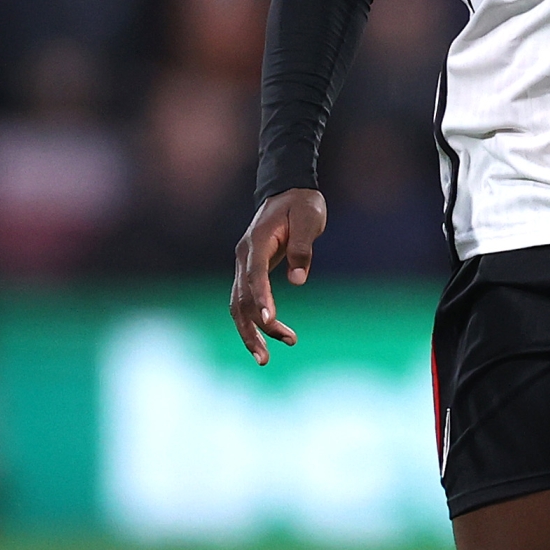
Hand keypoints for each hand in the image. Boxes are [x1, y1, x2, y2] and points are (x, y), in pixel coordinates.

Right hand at [229, 188, 327, 364]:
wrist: (289, 190)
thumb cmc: (302, 204)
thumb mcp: (310, 219)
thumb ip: (303, 248)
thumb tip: (297, 280)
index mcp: (258, 242)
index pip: (255, 275)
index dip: (262, 299)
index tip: (271, 321)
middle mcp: (244, 256)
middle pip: (240, 299)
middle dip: (252, 330)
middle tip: (266, 358)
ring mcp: (244, 264)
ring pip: (239, 305)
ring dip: (250, 332)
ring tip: (266, 359)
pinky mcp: (250, 271)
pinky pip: (246, 301)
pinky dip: (254, 321)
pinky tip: (269, 336)